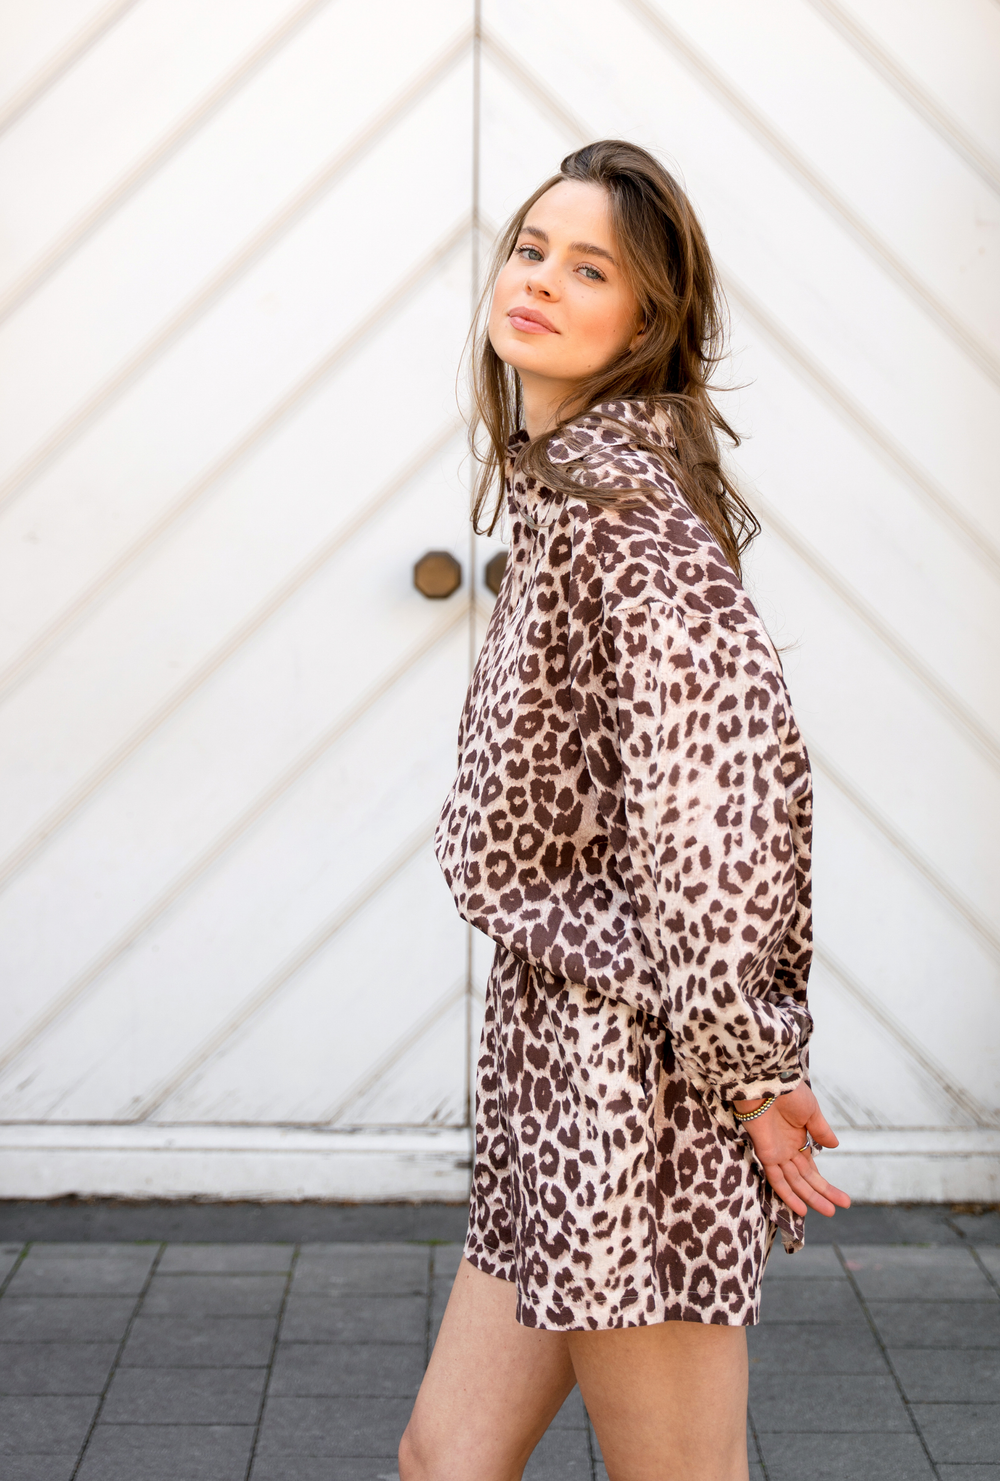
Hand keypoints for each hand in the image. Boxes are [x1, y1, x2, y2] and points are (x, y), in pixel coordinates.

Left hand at [734, 1084, 851, 1218]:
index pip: (811, 1169)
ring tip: (829, 1212)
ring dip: (810, 1198)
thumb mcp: (811, 1111)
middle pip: (805, 1179)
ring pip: (794, 1182)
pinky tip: (802, 1209)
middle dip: (822, 1194)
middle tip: (838, 1209)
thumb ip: (820, 1131)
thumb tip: (835, 1146)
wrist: (768, 1083)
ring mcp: (776, 1153)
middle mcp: (786, 1150)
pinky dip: (788, 1195)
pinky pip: (777, 1179)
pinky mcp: (765, 1155)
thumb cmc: (787, 1092)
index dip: (824, 1184)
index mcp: (797, 1139)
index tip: (843, 1198)